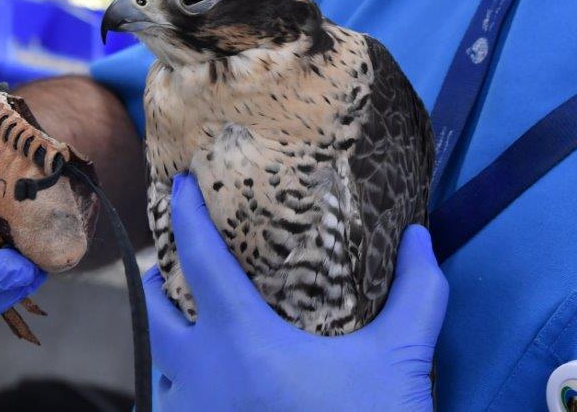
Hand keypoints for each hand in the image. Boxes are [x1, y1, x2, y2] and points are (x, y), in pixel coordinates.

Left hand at [144, 173, 448, 410]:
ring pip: (163, 368)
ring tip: (192, 324)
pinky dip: (188, 389)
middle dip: (158, 283)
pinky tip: (216, 388)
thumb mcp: (401, 360)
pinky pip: (182, 409)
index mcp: (243, 343)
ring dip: (170, 340)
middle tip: (172, 262)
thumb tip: (421, 237)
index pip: (201, 263)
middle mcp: (206, 379)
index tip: (177, 187)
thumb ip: (417, 293)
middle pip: (155, 317)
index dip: (186, 219)